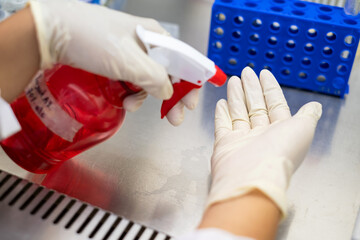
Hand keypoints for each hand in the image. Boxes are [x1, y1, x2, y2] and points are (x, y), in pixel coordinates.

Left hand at [29, 0, 197, 124]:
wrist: (52, 33)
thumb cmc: (92, 40)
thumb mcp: (131, 62)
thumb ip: (156, 79)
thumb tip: (168, 92)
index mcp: (156, 36)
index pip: (184, 60)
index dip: (191, 83)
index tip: (191, 103)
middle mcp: (145, 43)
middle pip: (168, 72)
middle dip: (172, 96)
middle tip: (174, 117)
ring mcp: (128, 52)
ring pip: (147, 79)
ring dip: (145, 97)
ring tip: (132, 107)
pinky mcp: (113, 61)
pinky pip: (130, 80)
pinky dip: (129, 93)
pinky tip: (123, 100)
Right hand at [207, 67, 321, 217]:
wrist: (252, 176)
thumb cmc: (279, 152)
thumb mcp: (303, 129)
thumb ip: (307, 115)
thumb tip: (315, 106)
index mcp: (281, 132)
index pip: (275, 105)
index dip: (270, 88)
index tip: (263, 73)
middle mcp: (262, 136)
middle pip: (256, 107)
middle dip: (251, 88)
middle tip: (245, 71)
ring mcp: (242, 140)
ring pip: (239, 113)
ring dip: (236, 96)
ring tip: (233, 79)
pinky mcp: (225, 144)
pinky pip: (223, 125)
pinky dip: (222, 114)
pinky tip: (222, 102)